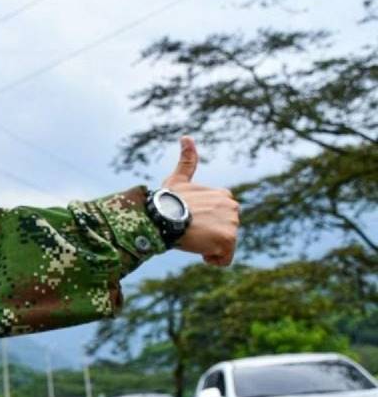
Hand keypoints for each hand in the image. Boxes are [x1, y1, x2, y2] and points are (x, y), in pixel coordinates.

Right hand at [162, 136, 238, 265]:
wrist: (163, 215)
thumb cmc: (166, 200)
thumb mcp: (177, 179)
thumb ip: (187, 160)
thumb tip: (186, 136)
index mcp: (224, 195)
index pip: (221, 219)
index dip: (204, 224)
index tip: (189, 222)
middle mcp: (233, 207)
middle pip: (224, 233)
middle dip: (207, 236)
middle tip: (188, 231)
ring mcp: (232, 223)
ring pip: (223, 246)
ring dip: (207, 247)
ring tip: (191, 238)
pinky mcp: (228, 239)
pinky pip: (223, 259)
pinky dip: (211, 259)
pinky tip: (197, 250)